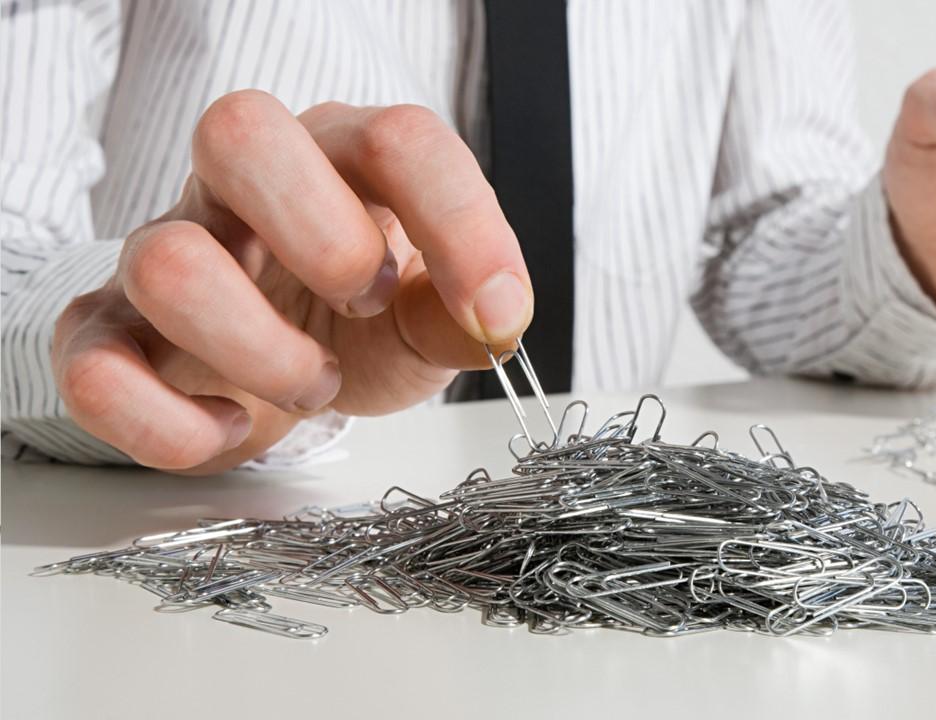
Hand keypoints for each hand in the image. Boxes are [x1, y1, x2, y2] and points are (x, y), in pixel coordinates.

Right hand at [52, 91, 532, 473]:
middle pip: (239, 132)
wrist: (280, 371)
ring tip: (314, 385)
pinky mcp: (108, 335)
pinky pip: (95, 373)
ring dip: (263, 352)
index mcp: (339, 157)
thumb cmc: (362, 322)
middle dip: (326, 239)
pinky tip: (232, 427)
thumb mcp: (432, 317)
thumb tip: (495, 319)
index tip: (494, 312)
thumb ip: (466, 314)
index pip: (398, 140)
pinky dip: (175, 425)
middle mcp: (241, 185)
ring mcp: (164, 250)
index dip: (459, 225)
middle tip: (368, 306)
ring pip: (168, 263)